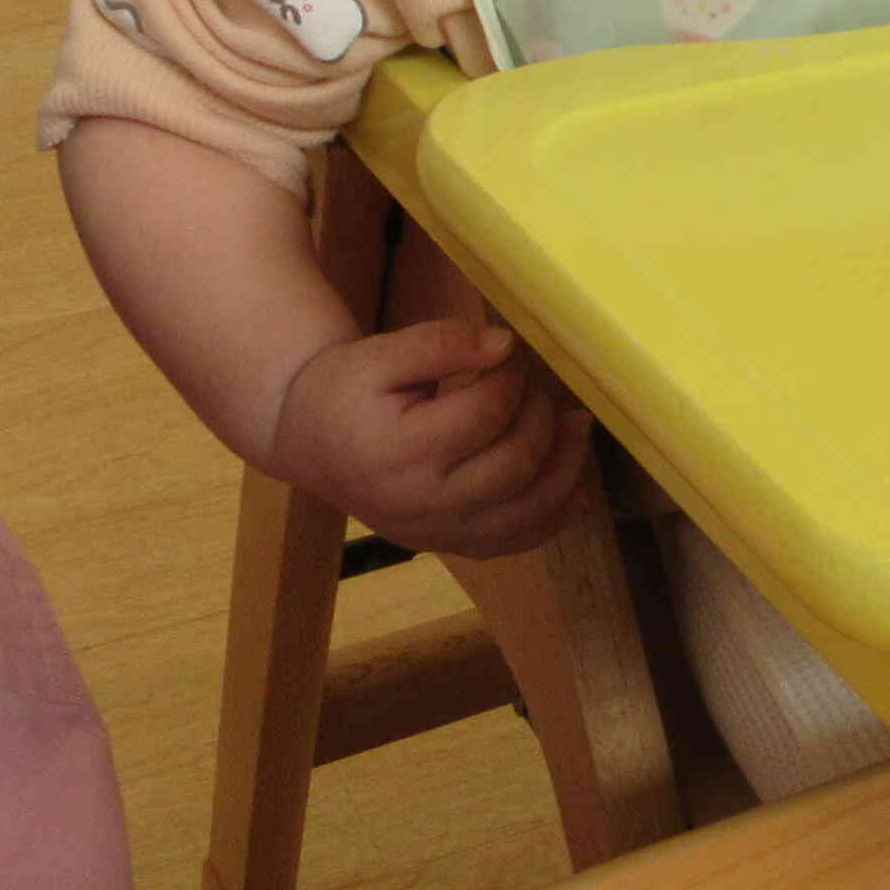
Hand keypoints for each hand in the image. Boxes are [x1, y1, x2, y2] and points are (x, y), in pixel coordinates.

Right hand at [268, 310, 593, 559]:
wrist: (311, 444)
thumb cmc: (344, 392)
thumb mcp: (379, 354)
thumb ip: (441, 344)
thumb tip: (506, 346)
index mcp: (397, 452)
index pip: (484, 415)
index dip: (511, 379)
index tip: (509, 357)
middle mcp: (420, 504)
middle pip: (514, 464)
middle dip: (540, 417)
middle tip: (534, 388)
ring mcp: (438, 533)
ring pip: (527, 511)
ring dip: (566, 467)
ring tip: (577, 426)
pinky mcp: (452, 545)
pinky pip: (516, 542)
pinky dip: (555, 516)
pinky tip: (575, 485)